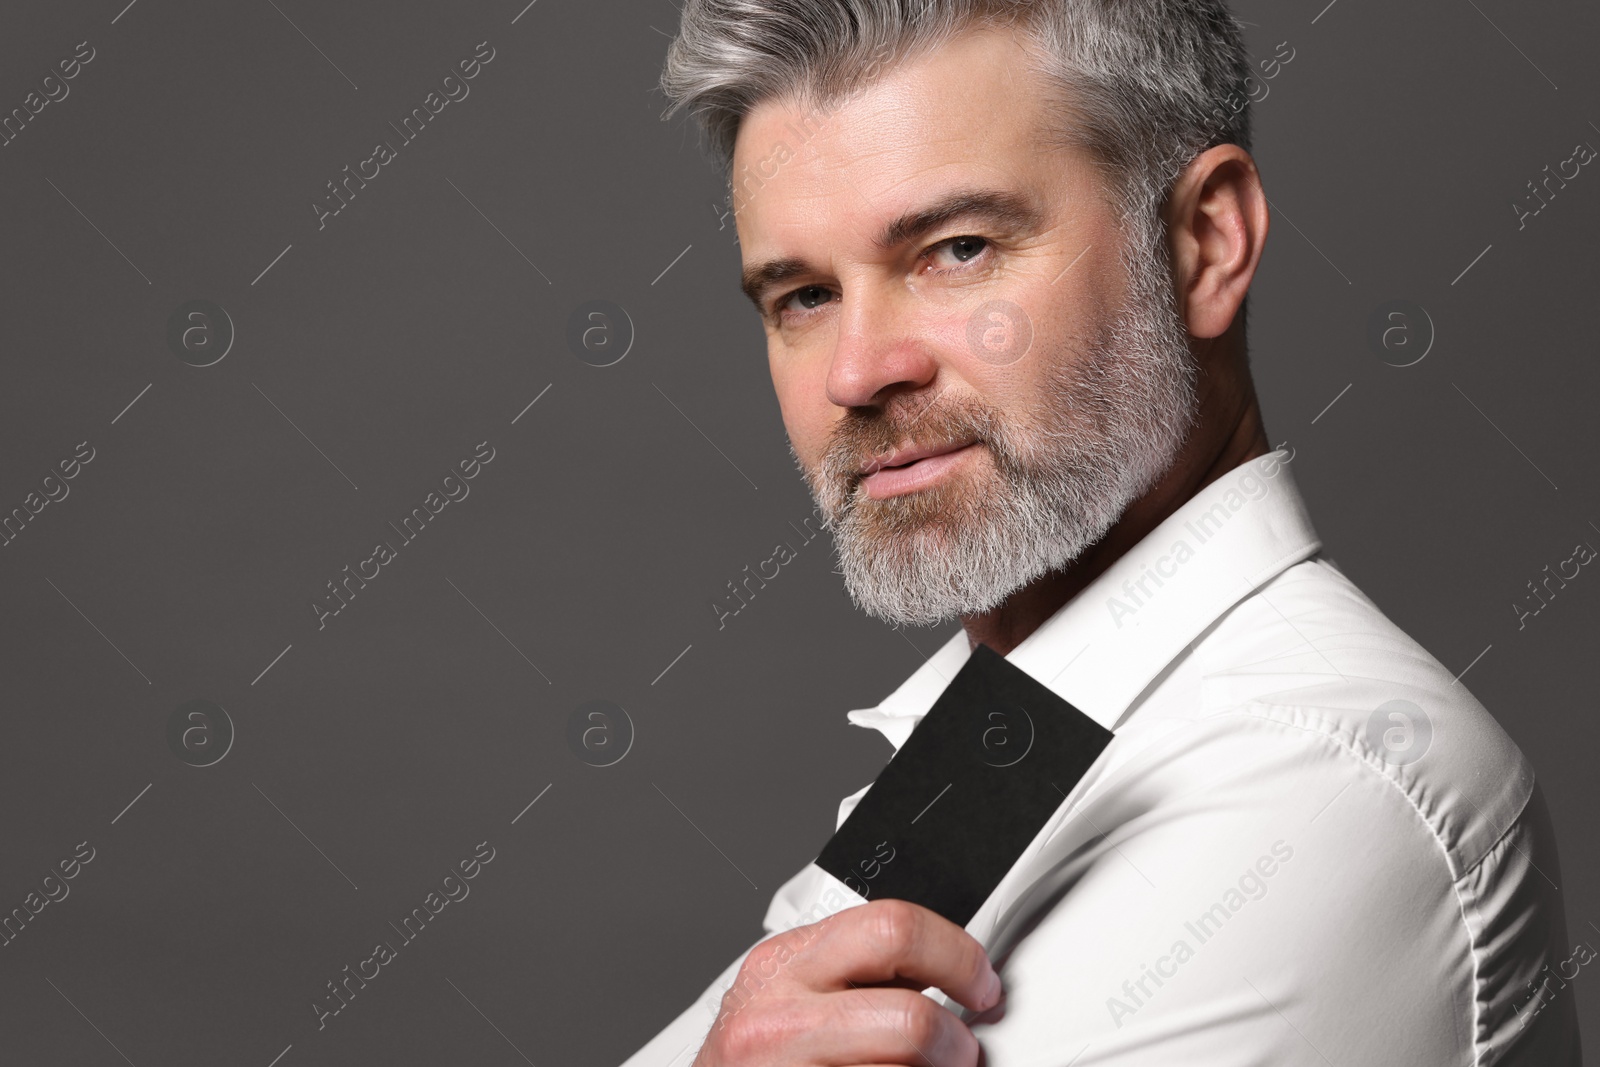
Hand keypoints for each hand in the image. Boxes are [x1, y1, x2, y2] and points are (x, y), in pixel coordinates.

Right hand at [693, 897, 1001, 1065]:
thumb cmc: (753, 1061)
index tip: (980, 980)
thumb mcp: (788, 996)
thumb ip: (851, 973)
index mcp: (784, 964)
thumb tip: (940, 970)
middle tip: (964, 1048)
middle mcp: (779, 1016)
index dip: (957, 955)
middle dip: (955, 1038)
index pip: (893, 927)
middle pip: (911, 1016)